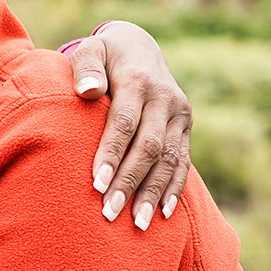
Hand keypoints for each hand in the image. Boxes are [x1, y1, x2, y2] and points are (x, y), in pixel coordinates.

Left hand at [68, 21, 192, 226]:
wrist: (139, 46)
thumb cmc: (103, 54)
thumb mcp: (90, 50)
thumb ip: (85, 67)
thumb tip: (87, 91)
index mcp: (138, 80)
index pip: (124, 123)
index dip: (111, 154)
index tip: (96, 184)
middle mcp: (164, 98)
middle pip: (149, 146)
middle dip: (129, 182)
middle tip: (109, 213)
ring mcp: (180, 114)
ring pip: (170, 159)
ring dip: (153, 193)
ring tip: (136, 224)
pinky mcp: (186, 127)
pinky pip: (183, 161)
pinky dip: (174, 188)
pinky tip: (162, 213)